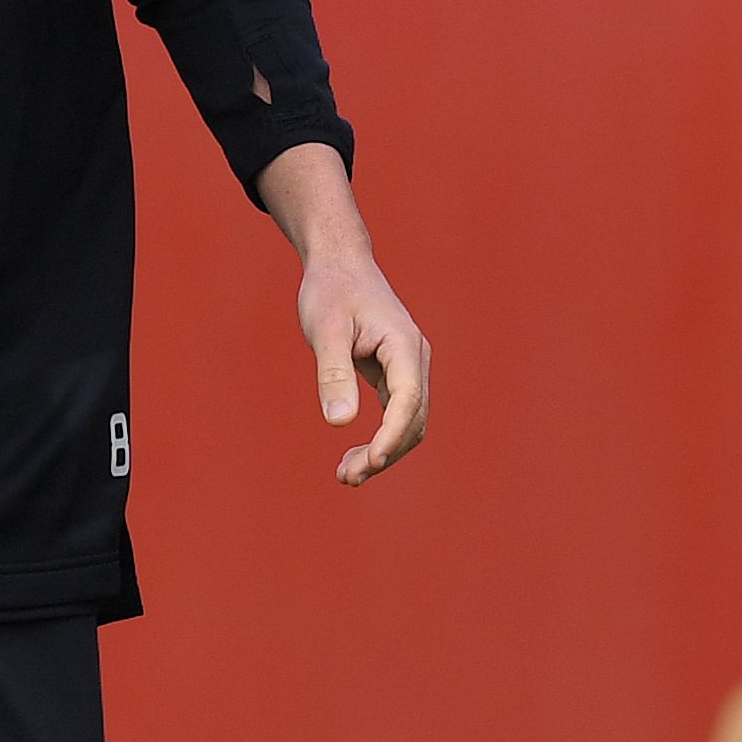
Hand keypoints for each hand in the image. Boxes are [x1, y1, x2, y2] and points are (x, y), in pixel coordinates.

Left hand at [258, 146, 429, 483]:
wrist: (340, 264)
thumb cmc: (331, 291)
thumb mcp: (325, 330)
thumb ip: (333, 374)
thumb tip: (339, 423)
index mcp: (404, 345)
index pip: (408, 401)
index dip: (392, 436)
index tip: (371, 463)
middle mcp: (415, 359)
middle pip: (413, 420)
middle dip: (384, 453)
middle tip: (345, 477)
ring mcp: (409, 367)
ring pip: (409, 423)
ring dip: (384, 452)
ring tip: (346, 475)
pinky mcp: (397, 374)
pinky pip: (398, 415)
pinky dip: (381, 439)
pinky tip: (355, 456)